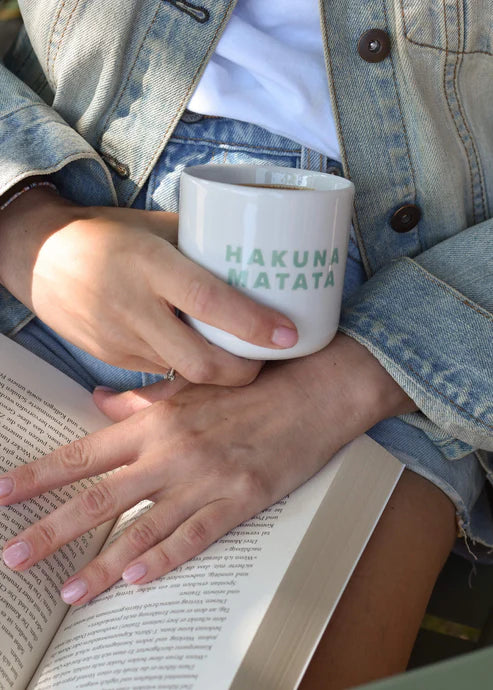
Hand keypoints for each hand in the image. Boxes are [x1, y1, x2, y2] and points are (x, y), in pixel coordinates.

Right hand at [0, 186, 297, 384]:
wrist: (40, 258)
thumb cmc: (105, 235)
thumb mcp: (153, 226)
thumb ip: (199, 242)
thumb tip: (253, 256)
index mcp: (150, 264)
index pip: (210, 300)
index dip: (253, 324)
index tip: (289, 335)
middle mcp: (135, 307)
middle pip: (201, 361)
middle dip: (243, 372)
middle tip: (268, 359)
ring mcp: (121, 339)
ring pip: (183, 373)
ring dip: (218, 374)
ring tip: (242, 358)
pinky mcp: (112, 359)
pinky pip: (161, 374)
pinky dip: (188, 371)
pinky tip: (202, 357)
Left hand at [0, 335, 415, 603]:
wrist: (313, 392)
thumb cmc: (250, 386)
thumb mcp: (191, 385)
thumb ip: (140, 401)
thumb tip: (97, 404)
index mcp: (157, 421)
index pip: (85, 453)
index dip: (39, 475)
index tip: (3, 494)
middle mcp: (173, 452)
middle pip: (100, 498)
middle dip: (51, 530)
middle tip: (13, 557)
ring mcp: (207, 479)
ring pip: (143, 528)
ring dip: (103, 564)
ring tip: (68, 591)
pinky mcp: (241, 499)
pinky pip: (196, 536)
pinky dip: (166, 559)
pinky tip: (139, 580)